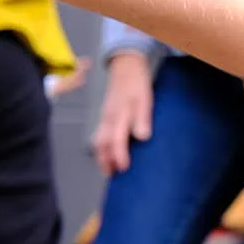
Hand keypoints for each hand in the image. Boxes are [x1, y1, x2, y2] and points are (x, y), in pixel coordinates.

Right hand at [93, 51, 154, 174]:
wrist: (125, 67)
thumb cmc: (137, 85)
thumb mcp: (144, 99)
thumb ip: (143, 118)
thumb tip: (142, 137)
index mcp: (118, 115)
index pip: (116, 139)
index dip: (119, 155)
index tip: (124, 169)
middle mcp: (108, 118)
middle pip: (102, 143)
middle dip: (105, 161)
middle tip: (112, 176)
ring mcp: (105, 117)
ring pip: (99, 140)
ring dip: (102, 156)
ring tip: (109, 170)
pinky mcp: (106, 117)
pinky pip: (101, 135)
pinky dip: (103, 148)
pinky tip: (109, 155)